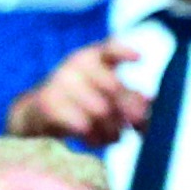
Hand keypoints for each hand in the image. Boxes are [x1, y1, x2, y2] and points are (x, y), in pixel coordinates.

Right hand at [6, 38, 147, 146]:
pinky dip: (94, 138)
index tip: (139, 59)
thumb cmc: (83, 104)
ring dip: (112, 130)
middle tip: (133, 125)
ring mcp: (61, 81)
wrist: (39, 115)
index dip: (123, 52)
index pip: (109, 49)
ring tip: (111, 137)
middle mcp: (77, 65)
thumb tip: (150, 102)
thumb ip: (132, 99)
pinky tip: (93, 140)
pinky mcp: (49, 103)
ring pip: (100, 110)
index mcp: (94, 58)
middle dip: (129, 111)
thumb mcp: (109, 97)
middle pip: (114, 87)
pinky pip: (82, 124)